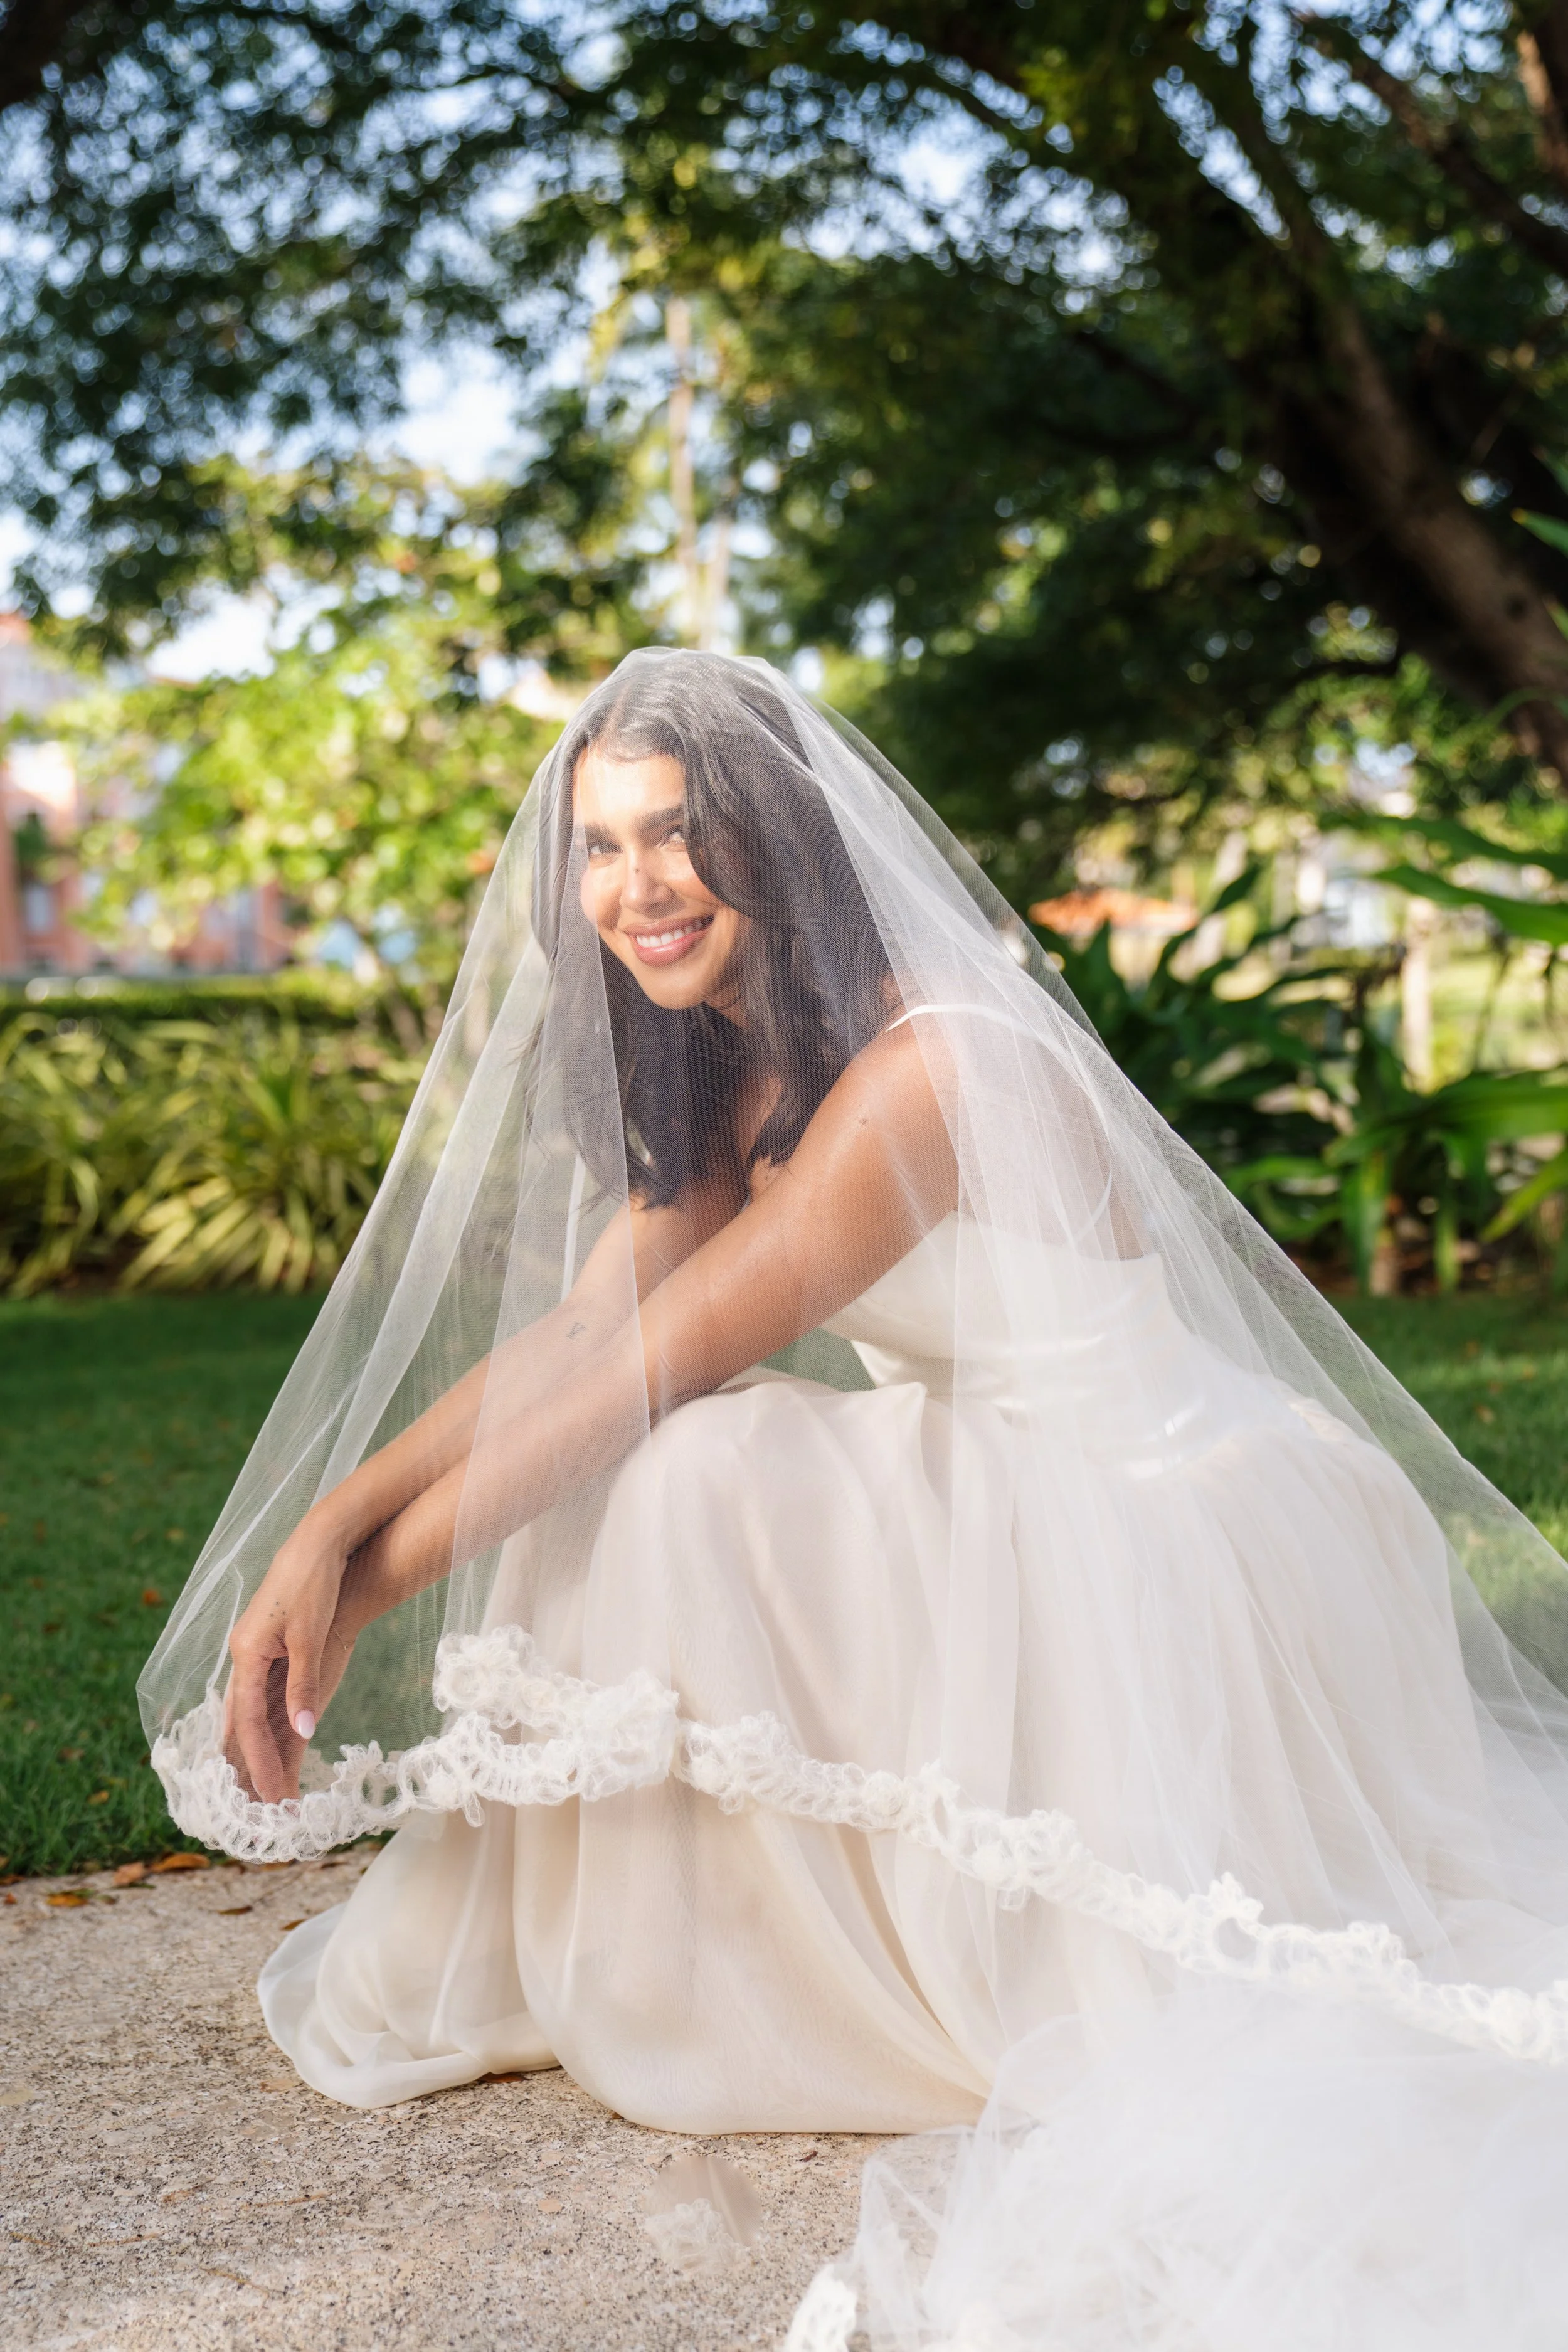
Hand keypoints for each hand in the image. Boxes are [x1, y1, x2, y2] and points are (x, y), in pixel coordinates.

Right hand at [223, 1517, 356, 1802]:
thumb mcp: (311, 1635)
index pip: (249, 1721)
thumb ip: (304, 1684)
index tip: (270, 1796)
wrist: (318, 1543)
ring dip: (253, 1754)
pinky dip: (266, 1730)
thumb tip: (303, 1730)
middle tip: (256, 1812)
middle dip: (247, 1768)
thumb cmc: (314, 1583)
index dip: (259, 1760)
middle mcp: (244, 1658)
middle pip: (240, 1725)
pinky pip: (263, 1701)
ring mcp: (256, 1655)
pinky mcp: (272, 1651)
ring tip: (259, 1794)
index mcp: (247, 1654)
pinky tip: (269, 1751)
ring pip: (248, 1716)